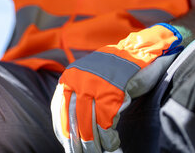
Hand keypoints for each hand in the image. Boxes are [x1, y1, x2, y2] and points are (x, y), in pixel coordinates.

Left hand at [51, 23, 182, 151]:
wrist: (135, 53)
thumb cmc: (112, 71)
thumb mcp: (87, 79)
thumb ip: (76, 96)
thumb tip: (70, 128)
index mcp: (69, 77)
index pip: (59, 109)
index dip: (62, 130)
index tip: (67, 145)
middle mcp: (78, 81)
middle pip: (73, 120)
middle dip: (78, 142)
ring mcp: (95, 86)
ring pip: (89, 124)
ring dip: (94, 144)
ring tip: (100, 152)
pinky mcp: (112, 93)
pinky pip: (106, 123)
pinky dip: (108, 138)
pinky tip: (113, 142)